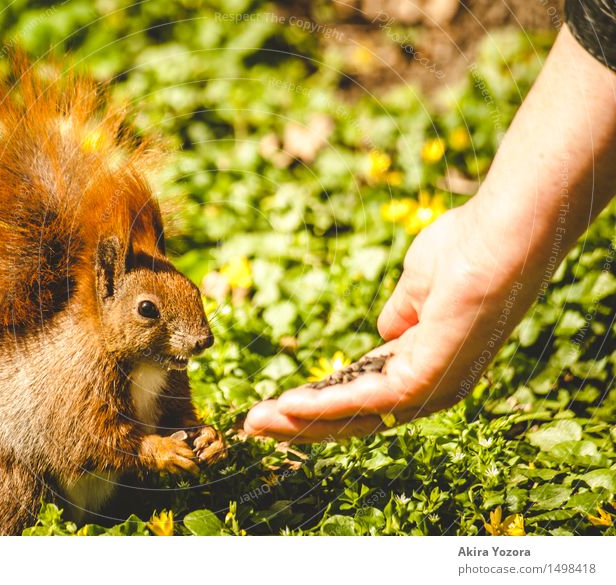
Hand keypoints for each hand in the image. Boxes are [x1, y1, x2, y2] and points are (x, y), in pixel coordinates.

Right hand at [244, 198, 541, 440]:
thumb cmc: (466, 249)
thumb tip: (385, 331)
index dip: (321, 404)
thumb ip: (401, 314)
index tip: (278, 405)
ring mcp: (433, 385)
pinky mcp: (428, 378)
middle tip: (255, 425)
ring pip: (357, 417)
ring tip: (259, 421)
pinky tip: (288, 404)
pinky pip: (369, 400)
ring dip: (304, 421)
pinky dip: (325, 404)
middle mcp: (432, 386)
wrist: (502, 231)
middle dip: (302, 424)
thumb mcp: (418, 288)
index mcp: (426, 364)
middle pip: (356, 417)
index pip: (365, 397)